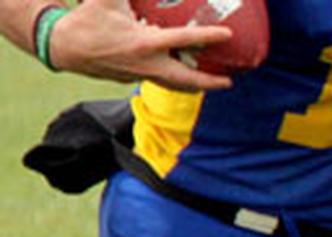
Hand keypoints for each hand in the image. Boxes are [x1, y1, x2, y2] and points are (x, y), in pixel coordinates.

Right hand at [50, 0, 232, 90]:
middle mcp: (146, 64)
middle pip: (185, 79)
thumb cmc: (87, 18)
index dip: (208, 36)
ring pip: (173, 84)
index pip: (184, 39)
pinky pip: (159, 79)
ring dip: (195, 85)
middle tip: (229, 82)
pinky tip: (183, 72)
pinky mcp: (132, 80)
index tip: (228, 35)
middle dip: (209, 83)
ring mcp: (140, 75)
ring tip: (214, 83)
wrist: (63, 46)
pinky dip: (174, 78)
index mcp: (145, 43)